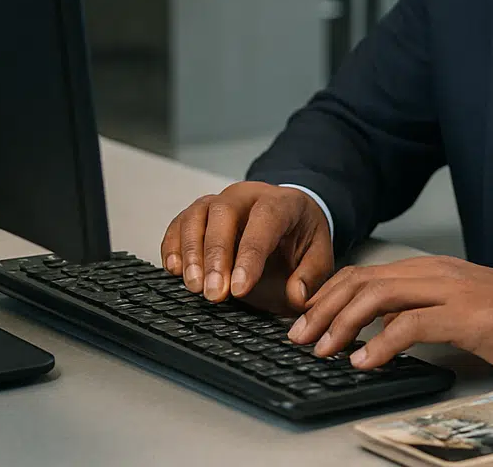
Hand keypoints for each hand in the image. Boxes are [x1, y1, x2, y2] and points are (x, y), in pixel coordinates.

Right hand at [160, 182, 332, 314]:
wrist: (288, 221)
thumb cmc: (300, 240)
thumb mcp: (319, 256)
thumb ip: (312, 277)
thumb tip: (296, 295)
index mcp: (283, 202)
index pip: (265, 220)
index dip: (250, 255)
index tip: (240, 288)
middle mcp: (247, 196)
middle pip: (224, 214)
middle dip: (216, 256)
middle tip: (214, 294)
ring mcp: (220, 201)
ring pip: (197, 216)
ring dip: (191, 253)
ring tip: (194, 287)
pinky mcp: (199, 214)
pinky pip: (179, 223)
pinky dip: (173, 246)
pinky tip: (174, 270)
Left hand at [285, 256, 492, 376]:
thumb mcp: (460, 308)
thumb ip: (423, 311)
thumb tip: (380, 331)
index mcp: (431, 270)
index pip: (365, 273)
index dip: (328, 296)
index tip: (305, 322)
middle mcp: (435, 273)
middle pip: (362, 281)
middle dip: (323, 309)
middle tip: (298, 337)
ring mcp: (450, 291)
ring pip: (378, 297)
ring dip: (342, 324)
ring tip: (322, 350)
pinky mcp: (466, 315)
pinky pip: (411, 325)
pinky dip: (381, 343)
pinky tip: (365, 363)